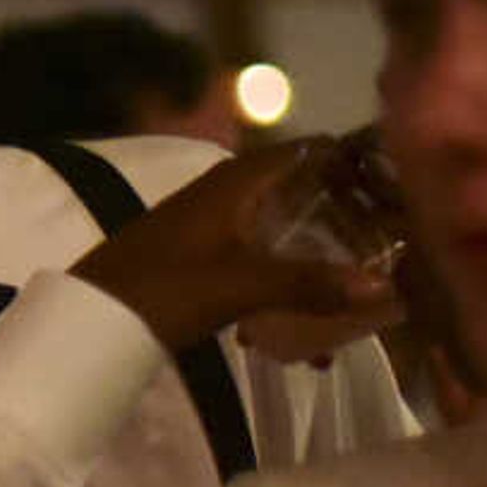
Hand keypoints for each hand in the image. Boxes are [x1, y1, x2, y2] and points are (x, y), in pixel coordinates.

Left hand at [74, 144, 398, 356]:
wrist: (86, 321)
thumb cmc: (161, 289)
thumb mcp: (240, 286)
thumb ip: (308, 283)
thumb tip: (383, 285)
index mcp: (235, 180)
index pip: (306, 150)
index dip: (352, 161)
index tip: (400, 186)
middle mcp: (224, 193)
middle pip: (298, 192)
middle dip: (343, 220)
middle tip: (393, 246)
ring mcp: (207, 227)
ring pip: (278, 232)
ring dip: (314, 261)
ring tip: (357, 297)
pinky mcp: (195, 261)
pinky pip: (254, 264)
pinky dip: (281, 288)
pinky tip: (302, 336)